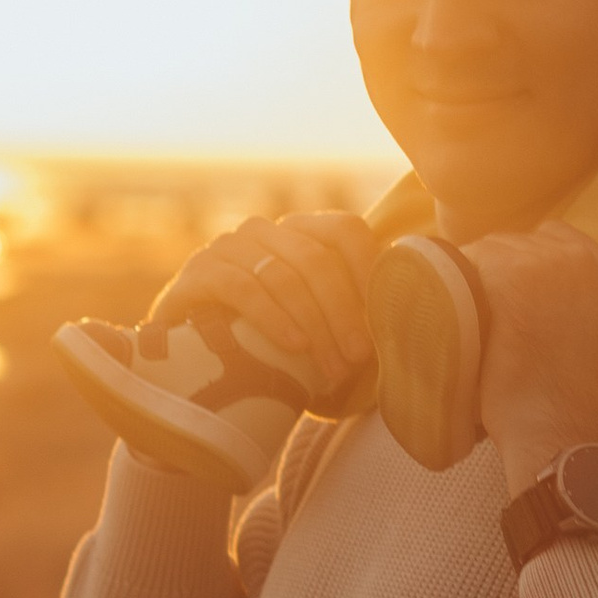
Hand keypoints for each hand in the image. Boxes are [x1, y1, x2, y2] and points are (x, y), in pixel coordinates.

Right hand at [149, 210, 375, 405]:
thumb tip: (405, 320)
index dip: (369, 270)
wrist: (191, 364)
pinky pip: (241, 287)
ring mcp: (228, 247)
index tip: (381, 319)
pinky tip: (293, 346)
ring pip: (283, 276)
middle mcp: (264, 231)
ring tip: (330, 367)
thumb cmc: (266, 346)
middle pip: (317, 259)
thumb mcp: (311, 324)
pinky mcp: (197, 272)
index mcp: (298, 233)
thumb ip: (348, 312)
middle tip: (358, 358)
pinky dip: (272, 318)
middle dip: (343, 312)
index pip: (346, 230)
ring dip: (314, 325)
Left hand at [469, 222, 597, 492]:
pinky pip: (460, 261)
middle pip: (522, 244)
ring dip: (478, 278)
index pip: (560, 242)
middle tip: (494, 315)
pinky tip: (454, 317)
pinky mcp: (485, 273)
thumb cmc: (590, 405)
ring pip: (489, 250)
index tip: (522, 302)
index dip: (536, 272)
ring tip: (471, 321)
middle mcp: (569, 253)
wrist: (547, 430)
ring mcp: (526, 259)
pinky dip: (453, 285)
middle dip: (507, 272)